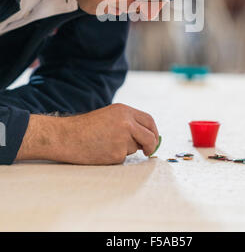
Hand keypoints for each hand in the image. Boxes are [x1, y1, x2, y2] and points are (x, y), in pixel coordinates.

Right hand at [17, 103, 158, 164]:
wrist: (67, 136)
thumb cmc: (85, 127)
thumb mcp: (109, 115)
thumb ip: (127, 122)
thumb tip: (146, 136)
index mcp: (124, 110)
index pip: (149, 120)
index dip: (153, 131)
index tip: (153, 139)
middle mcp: (126, 122)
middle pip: (150, 136)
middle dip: (151, 145)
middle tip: (147, 151)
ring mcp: (122, 138)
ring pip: (135, 148)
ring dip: (125, 149)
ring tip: (105, 144)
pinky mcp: (117, 153)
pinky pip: (123, 158)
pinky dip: (115, 157)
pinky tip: (101, 151)